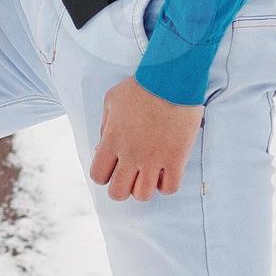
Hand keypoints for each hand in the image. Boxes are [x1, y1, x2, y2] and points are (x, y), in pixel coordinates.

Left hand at [91, 79, 199, 199]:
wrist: (172, 79)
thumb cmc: (141, 86)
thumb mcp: (112, 100)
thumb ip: (105, 127)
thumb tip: (103, 148)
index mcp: (111, 141)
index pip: (98, 176)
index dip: (104, 175)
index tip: (114, 166)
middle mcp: (130, 154)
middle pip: (118, 193)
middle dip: (122, 187)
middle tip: (131, 175)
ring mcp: (154, 159)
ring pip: (143, 195)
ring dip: (145, 187)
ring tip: (150, 173)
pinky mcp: (176, 158)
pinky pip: (170, 188)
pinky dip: (167, 185)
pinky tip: (167, 171)